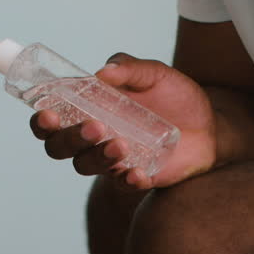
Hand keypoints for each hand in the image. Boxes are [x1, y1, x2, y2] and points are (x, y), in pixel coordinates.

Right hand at [30, 53, 216, 189]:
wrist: (211, 125)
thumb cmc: (175, 96)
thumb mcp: (155, 73)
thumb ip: (130, 68)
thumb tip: (103, 72)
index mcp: (88, 109)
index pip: (51, 120)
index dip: (42, 121)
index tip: (48, 114)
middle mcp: (92, 138)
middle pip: (60, 148)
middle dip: (69, 139)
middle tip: (94, 127)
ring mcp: (111, 160)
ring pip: (86, 166)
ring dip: (97, 157)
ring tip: (121, 144)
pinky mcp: (135, 178)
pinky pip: (122, 185)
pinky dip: (127, 181)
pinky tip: (136, 173)